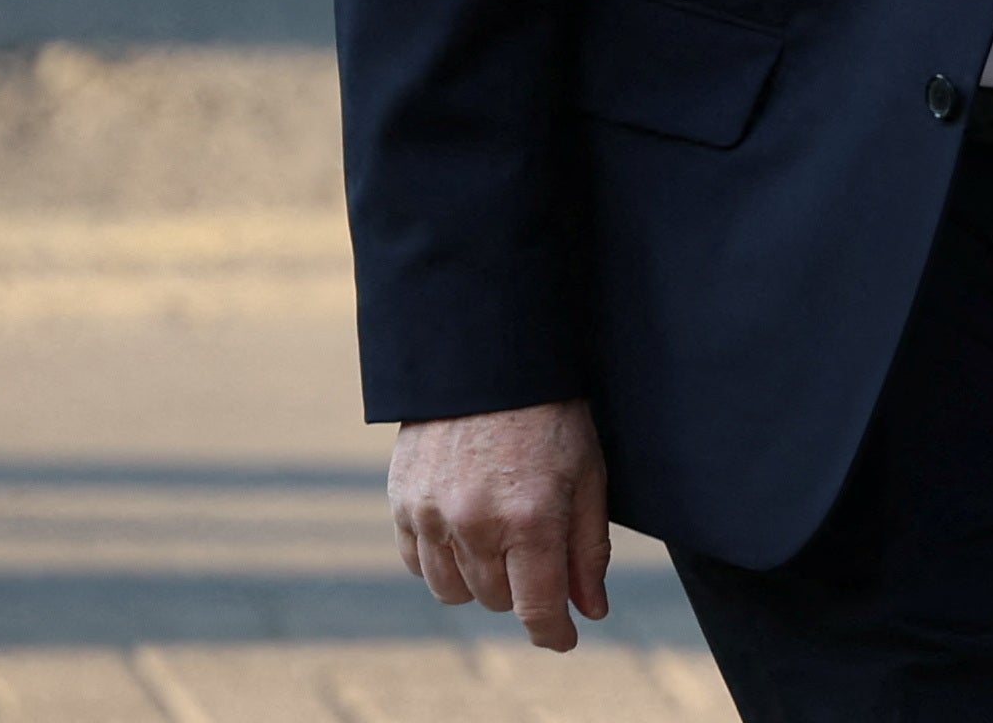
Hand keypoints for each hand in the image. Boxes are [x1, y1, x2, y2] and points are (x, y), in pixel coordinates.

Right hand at [387, 398, 610, 651]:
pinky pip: (416, 561)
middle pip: (496, 601)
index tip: (562, 636)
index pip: (537, 611)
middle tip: (534, 551)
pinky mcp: (403, 499)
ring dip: (478, 579)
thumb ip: (588, 550)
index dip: (554, 634)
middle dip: (521, 590)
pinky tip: (460, 531)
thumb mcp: (588, 475)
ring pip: (452, 590)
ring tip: (496, 541)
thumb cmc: (549, 415)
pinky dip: (439, 559)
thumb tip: (590, 612)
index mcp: (531, 519)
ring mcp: (432, 513)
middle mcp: (477, 524)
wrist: (487, 356)